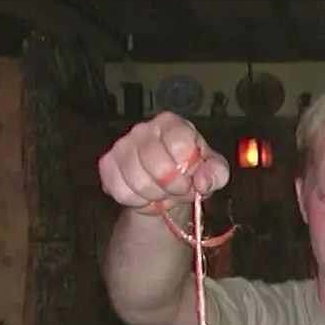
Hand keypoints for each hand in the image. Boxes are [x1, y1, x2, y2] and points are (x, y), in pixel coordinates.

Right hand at [97, 112, 227, 212]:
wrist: (165, 188)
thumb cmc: (191, 173)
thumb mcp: (213, 172)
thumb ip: (216, 174)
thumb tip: (203, 182)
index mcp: (172, 125)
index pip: (179, 143)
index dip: (188, 168)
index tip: (191, 177)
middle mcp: (144, 130)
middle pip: (156, 164)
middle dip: (172, 186)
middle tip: (177, 190)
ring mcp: (122, 146)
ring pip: (137, 180)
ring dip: (154, 195)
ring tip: (161, 192)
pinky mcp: (107, 164)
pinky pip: (120, 190)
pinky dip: (136, 200)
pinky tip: (144, 194)